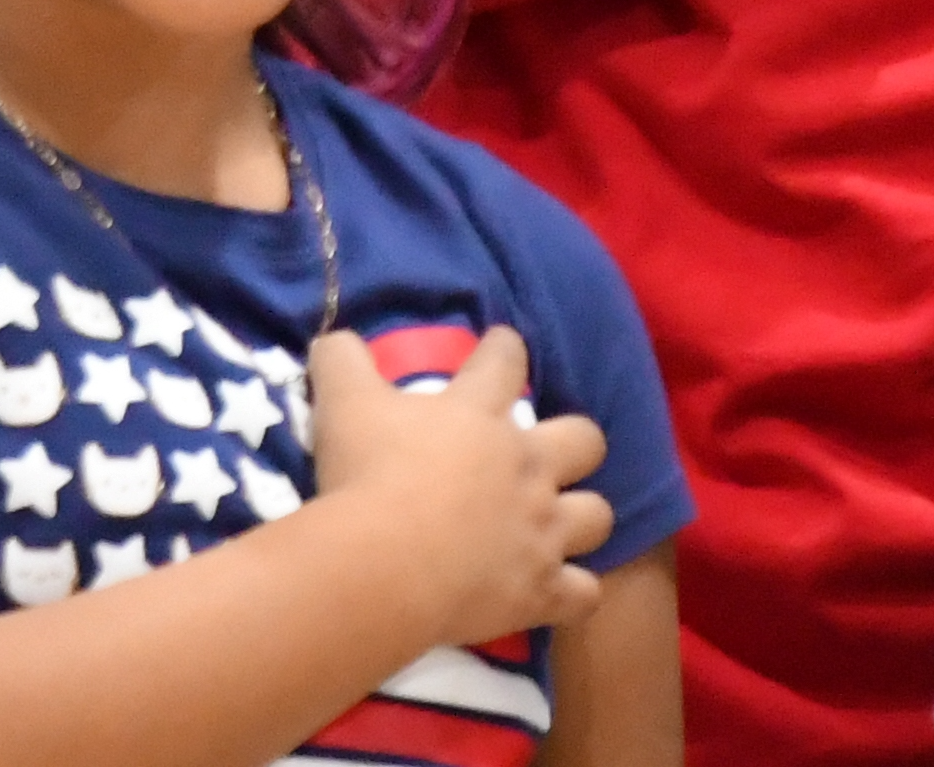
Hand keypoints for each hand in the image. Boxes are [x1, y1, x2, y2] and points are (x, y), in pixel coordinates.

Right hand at [303, 326, 615, 652]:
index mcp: (479, 414)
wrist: (383, 563)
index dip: (504, 349)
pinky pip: (584, 595)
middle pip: (584, 440)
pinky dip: (574, 593)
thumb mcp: (342, 401)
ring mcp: (542, 530)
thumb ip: (342, 360)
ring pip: (596, 516)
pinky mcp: (542, 589)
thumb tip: (337, 338)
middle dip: (574, 442)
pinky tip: (558, 591)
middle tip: (543, 452)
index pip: (506, 361)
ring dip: (581, 517)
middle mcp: (526, 466)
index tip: (501, 348)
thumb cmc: (366, 474)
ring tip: (558, 524)